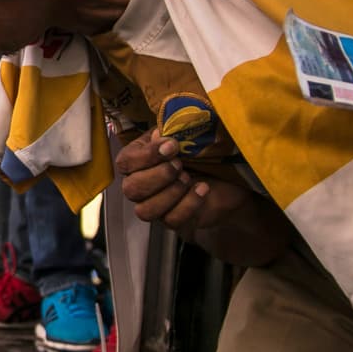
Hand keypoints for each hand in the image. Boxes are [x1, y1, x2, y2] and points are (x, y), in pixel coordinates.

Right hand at [115, 130, 252, 236]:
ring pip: (145, 211)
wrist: (227, 173)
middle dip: (159, 176)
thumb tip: (160, 136)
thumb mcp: (185, 133)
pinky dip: (189, 204)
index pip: (125, 162)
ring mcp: (155, 205)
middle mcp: (139, 184)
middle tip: (180, 165)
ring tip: (188, 178)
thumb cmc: (199, 149)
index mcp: (137, 159)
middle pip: (131, 189)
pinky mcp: (173, 221)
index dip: (146, 156)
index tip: (172, 147)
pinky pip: (172, 220)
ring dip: (170, 194)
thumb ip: (171, 130)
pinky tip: (203, 188)